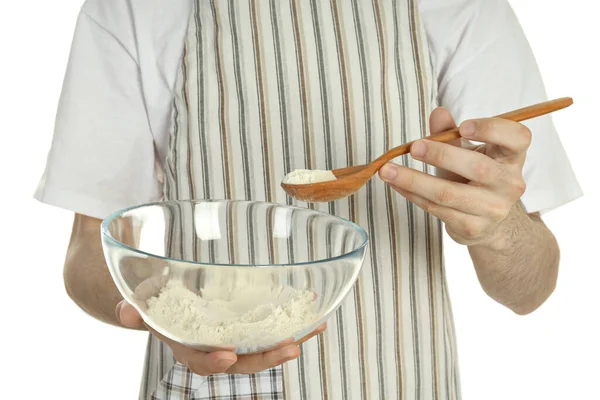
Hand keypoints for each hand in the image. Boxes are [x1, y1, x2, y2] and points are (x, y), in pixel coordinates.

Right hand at [116, 300, 325, 374]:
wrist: (166, 298)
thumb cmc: (152, 302)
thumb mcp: (140, 304)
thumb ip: (132, 311)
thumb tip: (126, 312)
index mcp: (188, 346)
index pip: (200, 362)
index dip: (213, 362)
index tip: (228, 355)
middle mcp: (214, 346)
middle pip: (243, 360)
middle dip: (267, 356)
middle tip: (291, 348)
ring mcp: (233, 335)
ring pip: (263, 345)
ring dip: (290, 339)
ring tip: (315, 327)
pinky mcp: (246, 323)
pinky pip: (270, 327)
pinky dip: (291, 321)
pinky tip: (312, 311)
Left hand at [379, 107, 530, 245]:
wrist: (486, 219)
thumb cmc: (474, 176)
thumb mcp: (467, 151)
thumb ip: (451, 133)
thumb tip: (438, 113)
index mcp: (512, 157)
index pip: (518, 138)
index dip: (492, 130)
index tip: (463, 125)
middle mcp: (509, 184)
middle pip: (478, 168)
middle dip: (441, 155)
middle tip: (413, 147)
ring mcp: (493, 209)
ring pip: (449, 193)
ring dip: (414, 180)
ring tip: (387, 169)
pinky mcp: (472, 228)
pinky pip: (436, 209)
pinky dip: (412, 194)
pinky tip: (396, 184)